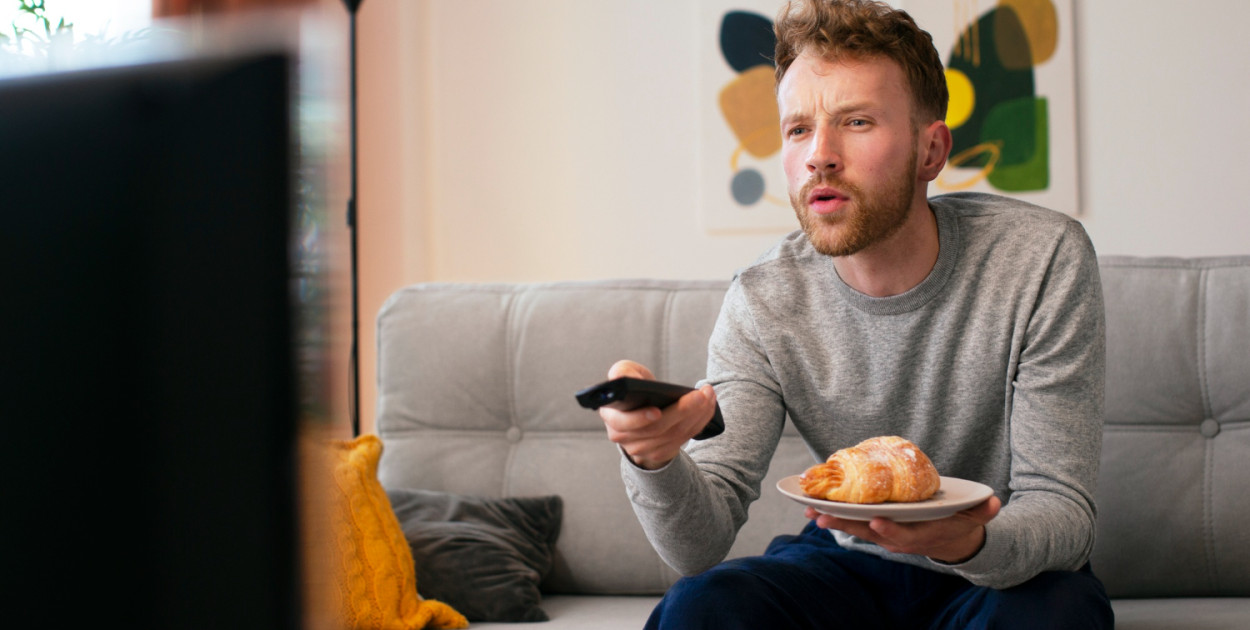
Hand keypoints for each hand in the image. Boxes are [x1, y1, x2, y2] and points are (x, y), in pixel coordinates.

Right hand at [598, 360, 717, 470]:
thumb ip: (622, 372)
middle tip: (700, 395)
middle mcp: (624, 438)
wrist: (643, 412)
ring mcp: (643, 448)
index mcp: (612, 417)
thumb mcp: (625, 375)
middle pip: (656, 429)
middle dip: (682, 411)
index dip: (640, 419)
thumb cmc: (635, 389)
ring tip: (708, 396)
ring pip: (674, 435)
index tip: (657, 410)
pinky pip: (683, 439)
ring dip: (696, 415)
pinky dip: (699, 422)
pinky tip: (708, 406)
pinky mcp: (661, 452)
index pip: (622, 423)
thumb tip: (630, 380)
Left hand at [805, 495, 1001, 562]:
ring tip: (809, 511)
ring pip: (854, 528)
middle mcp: (897, 537)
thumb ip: (982, 510)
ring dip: (832, 520)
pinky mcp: (872, 526)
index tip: (875, 522)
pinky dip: (833, 515)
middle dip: (845, 525)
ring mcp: (883, 533)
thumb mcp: (974, 517)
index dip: (889, 530)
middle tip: (822, 516)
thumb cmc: (958, 523)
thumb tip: (994, 501)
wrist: (947, 540)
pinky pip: (851, 522)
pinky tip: (811, 506)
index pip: (903, 536)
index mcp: (920, 535)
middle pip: (868, 533)